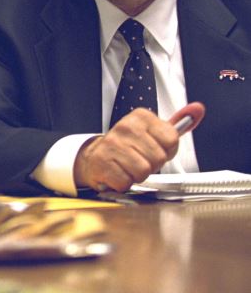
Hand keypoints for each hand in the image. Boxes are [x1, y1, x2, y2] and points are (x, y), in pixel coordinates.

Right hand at [74, 102, 205, 191]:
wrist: (95, 157)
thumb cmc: (128, 147)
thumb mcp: (154, 132)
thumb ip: (178, 123)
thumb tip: (198, 109)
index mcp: (141, 116)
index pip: (172, 140)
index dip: (166, 151)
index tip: (153, 148)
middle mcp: (125, 126)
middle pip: (158, 158)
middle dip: (151, 165)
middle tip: (138, 159)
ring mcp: (112, 143)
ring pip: (143, 171)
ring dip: (137, 175)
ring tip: (127, 167)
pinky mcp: (101, 161)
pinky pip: (126, 181)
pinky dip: (123, 183)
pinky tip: (117, 172)